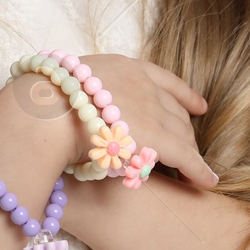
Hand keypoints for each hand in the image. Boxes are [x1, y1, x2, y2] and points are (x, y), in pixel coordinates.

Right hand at [10, 53, 216, 188]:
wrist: (46, 113)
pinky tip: (206, 182)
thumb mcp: (69, 85)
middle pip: (174, 110)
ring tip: (195, 170)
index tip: (198, 105)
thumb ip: (83, 94)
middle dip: (184, 129)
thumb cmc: (43, 103)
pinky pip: (186, 158)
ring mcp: (152, 109)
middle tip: (188, 147)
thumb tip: (74, 108)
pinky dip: (199, 171)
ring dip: (190, 154)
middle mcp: (143, 84)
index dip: (184, 94)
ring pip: (182, 135)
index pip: (163, 79)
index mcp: (121, 67)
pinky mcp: (158, 138)